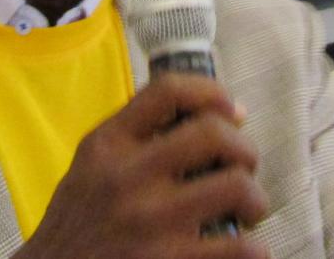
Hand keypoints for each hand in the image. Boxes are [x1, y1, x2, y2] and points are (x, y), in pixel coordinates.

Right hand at [15, 73, 270, 258]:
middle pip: (214, 133)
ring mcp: (151, 222)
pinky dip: (254, 250)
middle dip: (245, 149)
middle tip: (244, 169)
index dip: (213, 92)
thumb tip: (209, 116)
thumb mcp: (90, 168)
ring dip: (255, 200)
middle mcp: (128, 177)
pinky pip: (240, 248)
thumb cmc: (78, 227)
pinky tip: (244, 249)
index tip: (233, 111)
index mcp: (107, 145)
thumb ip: (133, 138)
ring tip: (247, 212)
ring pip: (238, 187)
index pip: (169, 91)